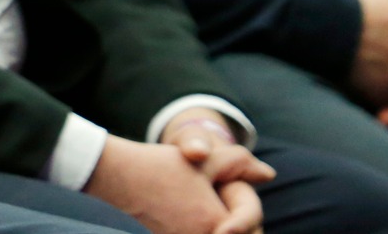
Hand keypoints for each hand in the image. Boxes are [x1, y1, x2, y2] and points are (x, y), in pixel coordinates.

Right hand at [85, 129, 269, 233]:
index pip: (250, 229)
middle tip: (240, 217)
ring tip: (223, 218)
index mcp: (216, 224)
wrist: (118, 176)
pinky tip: (207, 220)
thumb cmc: (161, 167)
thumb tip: (269, 173)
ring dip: (226, 226)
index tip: (239, 215)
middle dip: (243, 227)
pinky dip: (206, 229)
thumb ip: (239, 165)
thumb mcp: (203, 161)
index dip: (248, 219)